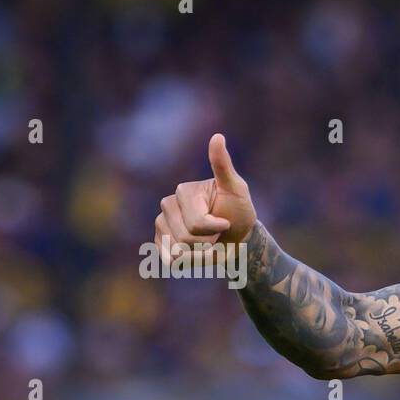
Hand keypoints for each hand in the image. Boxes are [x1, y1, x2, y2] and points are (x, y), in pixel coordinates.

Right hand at [152, 133, 256, 268]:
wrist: (237, 237)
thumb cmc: (239, 212)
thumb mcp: (236, 189)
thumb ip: (223, 166)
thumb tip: (217, 136)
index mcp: (183, 191)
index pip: (197, 222)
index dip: (217, 227)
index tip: (227, 221)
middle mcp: (167, 205)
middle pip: (187, 238)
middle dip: (209, 242)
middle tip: (218, 233)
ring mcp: (161, 224)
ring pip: (179, 252)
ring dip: (202, 254)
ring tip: (210, 243)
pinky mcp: (161, 243)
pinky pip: (170, 260)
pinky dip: (189, 263)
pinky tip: (197, 253)